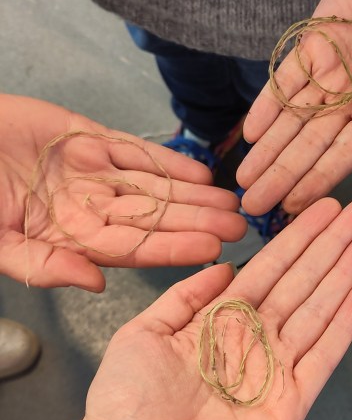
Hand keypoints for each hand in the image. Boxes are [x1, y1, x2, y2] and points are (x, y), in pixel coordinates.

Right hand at [0, 95, 246, 290]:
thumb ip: (42, 265)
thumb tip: (96, 283)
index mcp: (68, 237)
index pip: (133, 247)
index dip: (173, 248)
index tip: (214, 250)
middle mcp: (86, 206)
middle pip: (153, 217)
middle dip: (196, 221)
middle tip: (241, 225)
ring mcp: (88, 170)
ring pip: (152, 185)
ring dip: (192, 193)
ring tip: (232, 200)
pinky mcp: (85, 136)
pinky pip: (133, 151)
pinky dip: (166, 160)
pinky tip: (200, 171)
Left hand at [8, 199, 351, 419]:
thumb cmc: (126, 400)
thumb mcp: (144, 333)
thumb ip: (185, 296)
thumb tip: (225, 267)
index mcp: (220, 320)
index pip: (268, 269)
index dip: (297, 238)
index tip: (324, 207)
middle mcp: (254, 340)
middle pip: (300, 283)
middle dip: (329, 246)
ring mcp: (276, 371)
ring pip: (315, 312)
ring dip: (342, 276)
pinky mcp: (290, 404)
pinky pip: (320, 359)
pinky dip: (340, 328)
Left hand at [237, 0, 351, 214]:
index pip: (346, 152)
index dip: (320, 179)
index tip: (295, 206)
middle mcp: (351, 96)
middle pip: (311, 143)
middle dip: (283, 175)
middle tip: (256, 206)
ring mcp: (328, 72)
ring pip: (292, 119)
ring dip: (268, 150)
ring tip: (246, 180)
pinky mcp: (310, 44)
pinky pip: (284, 79)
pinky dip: (266, 104)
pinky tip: (250, 134)